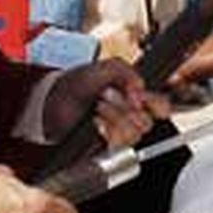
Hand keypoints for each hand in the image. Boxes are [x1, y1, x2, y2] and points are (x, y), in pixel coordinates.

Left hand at [44, 59, 169, 147]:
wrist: (52, 101)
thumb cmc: (77, 83)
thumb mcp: (103, 67)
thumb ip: (125, 71)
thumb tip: (140, 87)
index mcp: (134, 96)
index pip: (160, 106)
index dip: (156, 104)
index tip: (139, 97)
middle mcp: (129, 115)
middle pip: (147, 122)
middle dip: (126, 108)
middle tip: (107, 96)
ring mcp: (117, 132)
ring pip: (132, 134)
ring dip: (114, 118)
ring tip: (98, 107)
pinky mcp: (104, 144)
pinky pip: (116, 144)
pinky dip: (106, 131)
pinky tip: (95, 122)